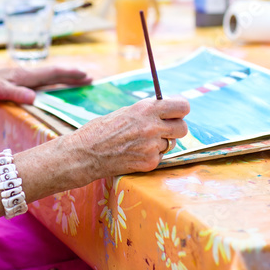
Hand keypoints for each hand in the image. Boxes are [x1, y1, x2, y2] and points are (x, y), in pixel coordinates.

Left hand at [0, 66, 91, 104]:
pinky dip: (50, 86)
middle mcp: (24, 75)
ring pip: (47, 78)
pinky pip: (38, 84)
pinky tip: (50, 91)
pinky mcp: (14, 85)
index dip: (70, 74)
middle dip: (72, 76)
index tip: (87, 75)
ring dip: (62, 80)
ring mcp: (19, 79)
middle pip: (53, 74)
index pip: (52, 72)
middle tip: (90, 79)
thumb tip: (35, 98)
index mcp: (23, 75)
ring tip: (76, 82)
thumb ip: (14, 92)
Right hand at [61, 97, 190, 178]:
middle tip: (165, 129)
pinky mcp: (149, 162)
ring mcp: (152, 146)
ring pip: (171, 144)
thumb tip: (167, 112)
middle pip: (183, 128)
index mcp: (147, 109)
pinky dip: (152, 155)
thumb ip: (148, 112)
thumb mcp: (127, 112)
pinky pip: (160, 157)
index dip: (181, 110)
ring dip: (162, 143)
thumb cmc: (102, 130)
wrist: (86, 153)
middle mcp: (152, 127)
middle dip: (176, 128)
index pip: (183, 106)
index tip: (177, 112)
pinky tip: (136, 153)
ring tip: (141, 142)